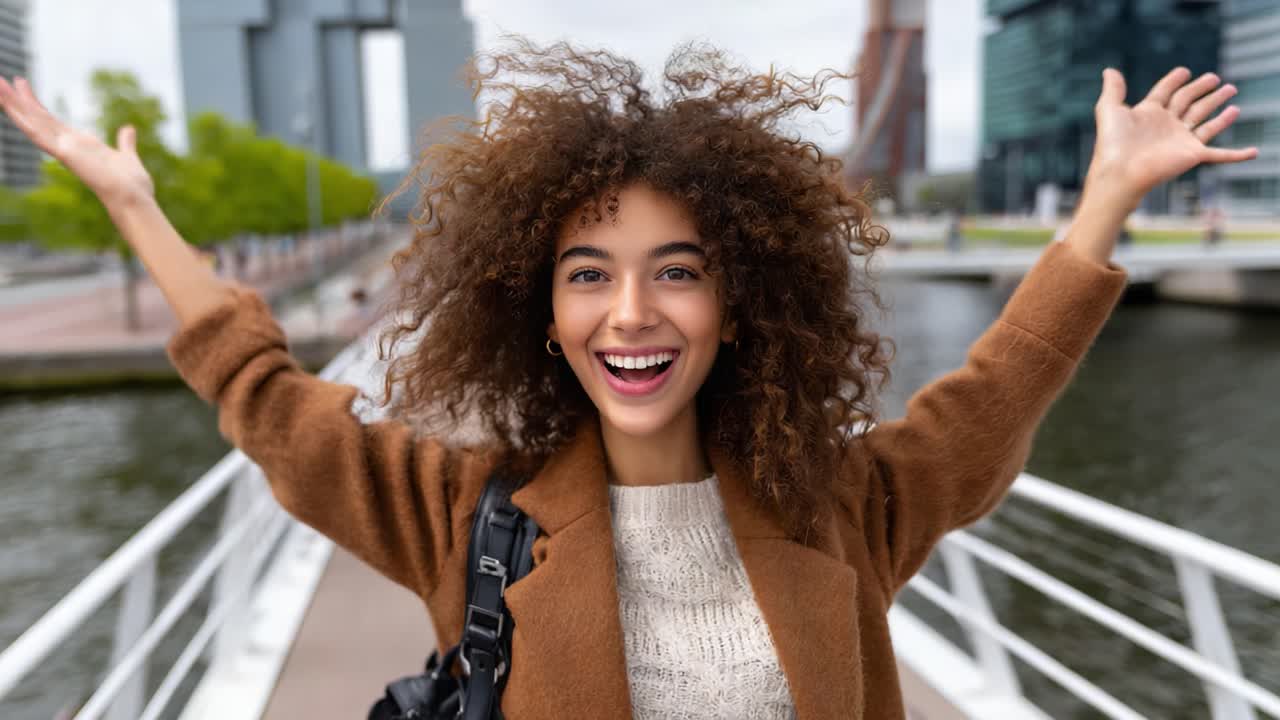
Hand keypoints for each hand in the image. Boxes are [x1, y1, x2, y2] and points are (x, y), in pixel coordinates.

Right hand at [0, 76, 153, 205]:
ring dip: (13, 104)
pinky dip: (22, 118)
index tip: (23, 85)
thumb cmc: (132, 184)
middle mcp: (67, 145)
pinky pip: (37, 134)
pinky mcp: (64, 153)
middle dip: (18, 99)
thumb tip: (128, 129)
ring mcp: (64, 149)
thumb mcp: (127, 156)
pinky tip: (7, 104)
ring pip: (32, 122)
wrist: (133, 199)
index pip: (51, 120)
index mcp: (79, 144)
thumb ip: (125, 142)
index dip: (35, 104)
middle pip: (37, 118)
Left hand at [1086, 67, 1256, 209]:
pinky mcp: (1193, 155)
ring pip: (1206, 120)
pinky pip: (1220, 154)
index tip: (1184, 71)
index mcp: (1149, 113)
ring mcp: (1182, 140)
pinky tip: (1253, 151)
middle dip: (1203, 89)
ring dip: (1219, 107)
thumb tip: (1109, 70)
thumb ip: (1113, 89)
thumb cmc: (1112, 143)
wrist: (1121, 171)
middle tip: (1216, 78)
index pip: (1165, 92)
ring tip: (1231, 91)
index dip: (1174, 81)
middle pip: (1189, 102)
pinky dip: (1238, 155)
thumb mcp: (1109, 109)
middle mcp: (1167, 125)